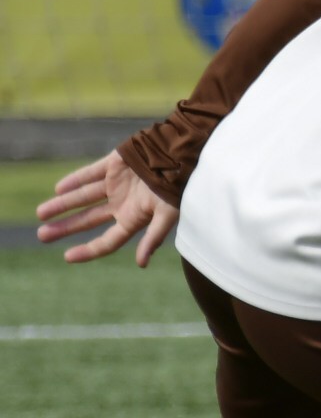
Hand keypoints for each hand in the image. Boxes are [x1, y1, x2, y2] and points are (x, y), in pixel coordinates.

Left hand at [36, 151, 177, 267]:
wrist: (181, 153)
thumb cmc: (178, 186)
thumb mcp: (168, 214)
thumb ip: (153, 237)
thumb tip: (142, 264)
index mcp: (135, 218)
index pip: (108, 240)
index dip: (88, 250)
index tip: (67, 257)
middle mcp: (123, 203)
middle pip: (88, 220)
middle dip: (66, 228)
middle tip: (42, 235)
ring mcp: (116, 184)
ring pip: (83, 197)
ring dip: (62, 205)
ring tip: (41, 214)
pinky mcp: (114, 164)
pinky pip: (90, 173)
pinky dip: (75, 180)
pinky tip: (59, 188)